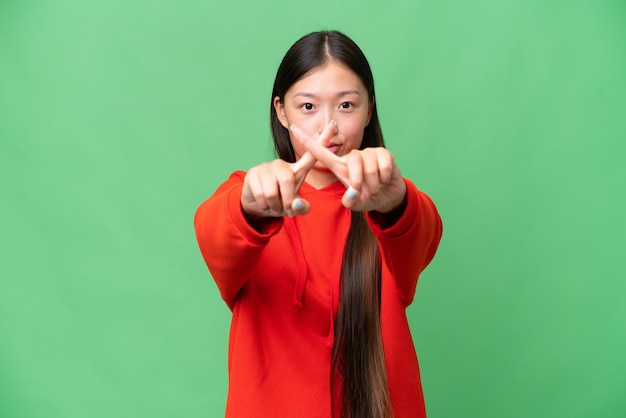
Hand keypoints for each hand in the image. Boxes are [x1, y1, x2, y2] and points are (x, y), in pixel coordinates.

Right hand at [240, 122, 336, 217]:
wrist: (256, 203)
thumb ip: (301, 207)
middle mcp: (282, 164)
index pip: (311, 154)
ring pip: (272, 192)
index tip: (333, 124)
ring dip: (274, 206)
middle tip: (285, 208)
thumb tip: (295, 204)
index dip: (322, 141)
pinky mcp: (253, 173)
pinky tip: (264, 204)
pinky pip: (261, 195)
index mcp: (297, 170)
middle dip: (287, 200)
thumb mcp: (294, 206)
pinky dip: (264, 206)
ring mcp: (266, 167)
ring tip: (274, 206)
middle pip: (287, 179)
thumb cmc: (280, 201)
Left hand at [289, 124, 406, 212]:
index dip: (307, 141)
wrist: (388, 196)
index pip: (320, 152)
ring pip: (369, 166)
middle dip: (360, 181)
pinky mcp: (383, 152)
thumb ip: (351, 202)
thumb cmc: (367, 197)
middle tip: (366, 193)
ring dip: (374, 184)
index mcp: (339, 166)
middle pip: (352, 161)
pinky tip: (384, 179)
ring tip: (375, 188)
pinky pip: (383, 165)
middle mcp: (351, 156)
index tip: (293, 127)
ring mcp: (368, 152)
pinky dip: (384, 178)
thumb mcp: (356, 204)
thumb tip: (353, 193)